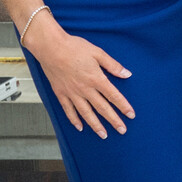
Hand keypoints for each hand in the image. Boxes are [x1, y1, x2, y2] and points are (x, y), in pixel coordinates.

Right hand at [24, 20, 134, 136]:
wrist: (50, 47)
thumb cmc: (73, 47)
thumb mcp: (98, 53)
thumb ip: (113, 65)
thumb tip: (127, 74)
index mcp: (96, 78)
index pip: (113, 96)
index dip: (123, 107)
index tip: (131, 115)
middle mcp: (85, 89)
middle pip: (102, 108)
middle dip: (113, 120)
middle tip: (122, 130)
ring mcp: (72, 93)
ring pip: (86, 113)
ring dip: (96, 125)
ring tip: (103, 135)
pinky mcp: (60, 93)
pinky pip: (68, 110)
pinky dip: (74, 120)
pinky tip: (80, 127)